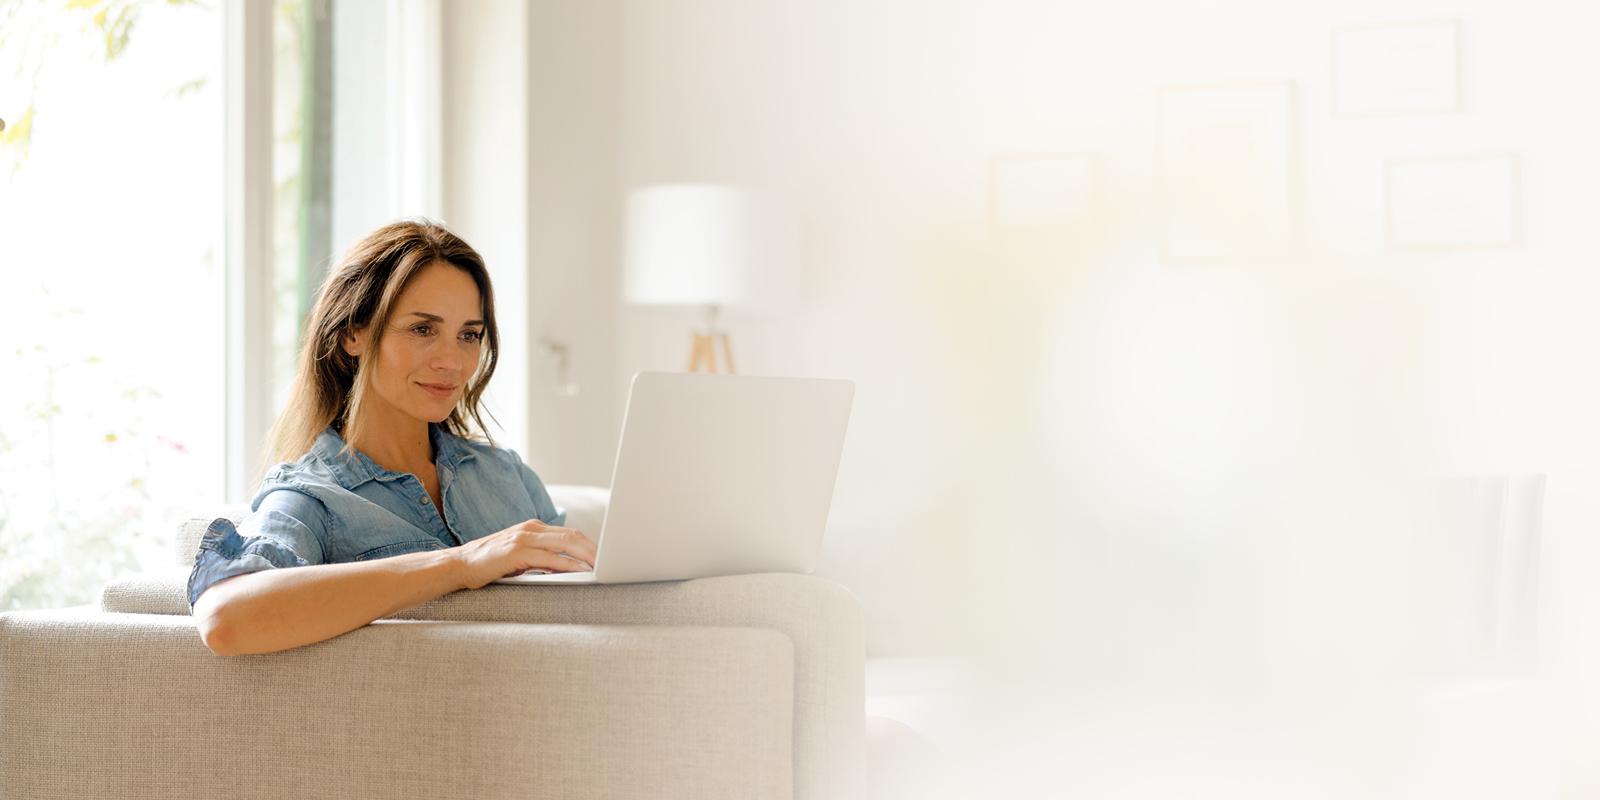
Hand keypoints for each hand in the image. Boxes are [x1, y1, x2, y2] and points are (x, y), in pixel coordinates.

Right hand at [453, 519, 597, 589]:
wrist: (459, 565)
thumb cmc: (490, 565)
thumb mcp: (520, 556)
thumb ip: (542, 558)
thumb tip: (568, 569)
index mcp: (534, 528)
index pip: (570, 533)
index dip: (590, 544)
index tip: (605, 558)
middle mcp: (531, 529)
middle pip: (573, 535)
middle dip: (594, 549)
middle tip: (613, 563)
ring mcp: (524, 538)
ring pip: (565, 543)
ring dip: (587, 556)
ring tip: (603, 568)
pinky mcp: (517, 551)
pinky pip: (550, 558)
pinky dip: (569, 565)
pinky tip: (581, 572)